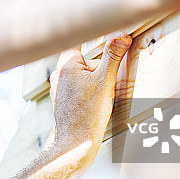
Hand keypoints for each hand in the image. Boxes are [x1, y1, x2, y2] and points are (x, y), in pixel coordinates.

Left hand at [49, 32, 131, 152]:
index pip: (80, 39)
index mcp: (66, 64)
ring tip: (102, 91)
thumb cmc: (87, 115)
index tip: (110, 35)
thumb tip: (121, 35)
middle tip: (109, 74)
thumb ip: (112, 56)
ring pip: (82, 72)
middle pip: (84, 57)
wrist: (75, 143)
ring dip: (94, 77)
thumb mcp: (105, 81)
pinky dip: (89, 88)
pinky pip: (78, 85)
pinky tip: (96, 100)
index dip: (96, 37)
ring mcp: (59, 86)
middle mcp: (58, 73)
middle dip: (99, 63)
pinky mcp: (63, 97)